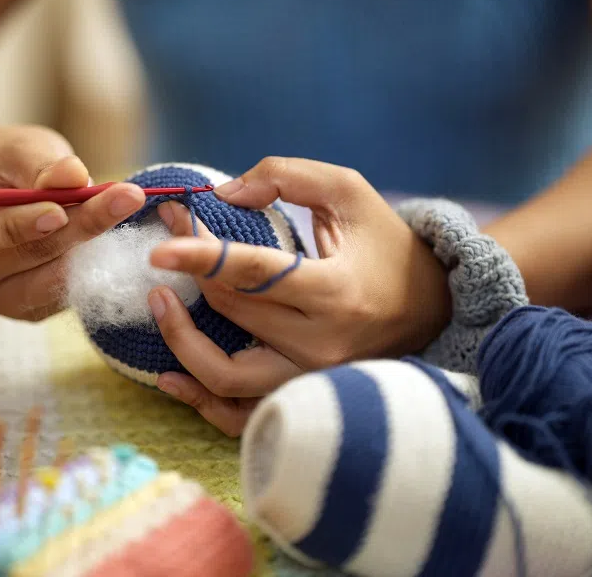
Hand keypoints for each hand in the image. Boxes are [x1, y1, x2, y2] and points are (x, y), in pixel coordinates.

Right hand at [0, 125, 145, 319]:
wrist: (9, 189)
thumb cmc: (6, 164)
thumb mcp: (19, 148)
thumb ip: (41, 163)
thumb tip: (73, 175)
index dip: (12, 229)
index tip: (57, 210)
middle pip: (21, 261)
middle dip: (76, 229)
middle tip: (123, 198)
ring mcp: (1, 299)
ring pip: (52, 281)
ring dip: (94, 246)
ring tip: (126, 207)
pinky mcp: (35, 310)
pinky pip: (69, 294)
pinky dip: (97, 263)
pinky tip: (121, 232)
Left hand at [147, 157, 451, 435]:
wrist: (433, 307)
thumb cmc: (385, 243)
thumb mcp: (349, 192)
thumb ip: (288, 177)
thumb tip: (223, 194)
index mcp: (335, 290)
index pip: (255, 274)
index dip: (202, 256)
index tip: (160, 247)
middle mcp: (322, 343)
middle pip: (233, 311)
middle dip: (190, 271)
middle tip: (169, 238)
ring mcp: (310, 378)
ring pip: (226, 377)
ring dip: (182, 340)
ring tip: (159, 302)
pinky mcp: (301, 397)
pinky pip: (240, 416)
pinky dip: (201, 400)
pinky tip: (170, 376)